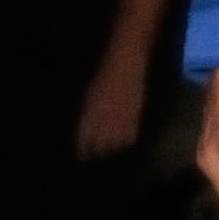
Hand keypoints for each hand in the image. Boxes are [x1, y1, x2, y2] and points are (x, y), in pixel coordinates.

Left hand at [73, 41, 153, 165]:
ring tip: (109, 151)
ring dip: (112, 148)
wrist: (126, 63)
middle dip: (98, 151)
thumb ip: (88, 113)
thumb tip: (86, 131)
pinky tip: (124, 142)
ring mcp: (122, 113)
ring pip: (117, 140)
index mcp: (91, 108)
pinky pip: (131, 133)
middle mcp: (106, 113)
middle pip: (101, 141)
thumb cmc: (105, 76)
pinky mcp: (136, 112)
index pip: (86, 134)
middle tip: (96, 156)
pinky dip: (126, 141)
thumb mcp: (90, 93)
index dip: (83, 147)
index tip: (83, 156)